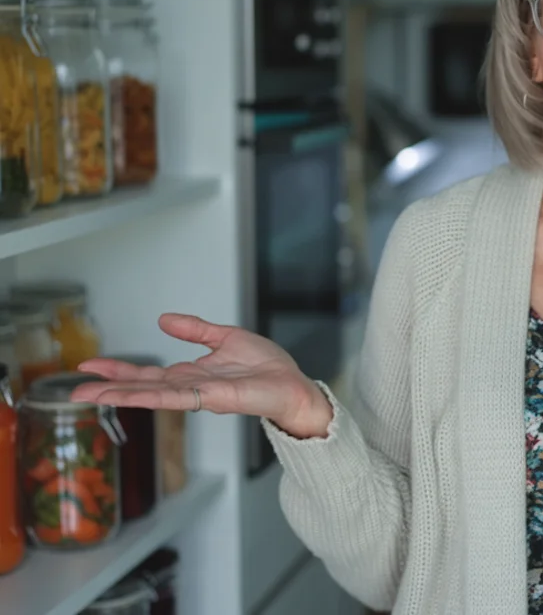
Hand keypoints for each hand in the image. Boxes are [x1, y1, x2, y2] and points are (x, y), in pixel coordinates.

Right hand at [69, 313, 332, 438]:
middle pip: (142, 388)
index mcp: (192, 374)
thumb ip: (195, 330)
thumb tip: (163, 319)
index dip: (119, 372)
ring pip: (152, 395)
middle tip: (75, 390)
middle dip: (108, 389)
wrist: (294, 385)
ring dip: (120, 396)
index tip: (90, 367)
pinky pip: (179, 397)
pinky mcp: (214, 398)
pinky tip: (131, 396)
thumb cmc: (268, 368)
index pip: (148, 374)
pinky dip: (153, 396)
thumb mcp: (226, 338)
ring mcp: (199, 396)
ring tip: (89, 396)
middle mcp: (191, 388)